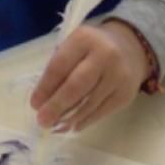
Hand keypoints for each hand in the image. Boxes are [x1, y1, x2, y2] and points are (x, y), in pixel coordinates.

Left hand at [29, 22, 150, 134]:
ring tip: (55, 125)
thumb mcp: (74, 48)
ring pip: (89, 103)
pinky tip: (73, 125)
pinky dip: (85, 121)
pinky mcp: (126, 94)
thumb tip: (43, 103)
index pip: (60, 66)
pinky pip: (102, 112)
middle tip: (42, 121)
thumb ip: (59, 70)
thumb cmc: (92, 49)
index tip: (34, 104)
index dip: (45, 87)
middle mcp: (105, 55)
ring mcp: (118, 75)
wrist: (131, 48)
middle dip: (56, 105)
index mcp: (84, 39)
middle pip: (76, 85)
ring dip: (69, 117)